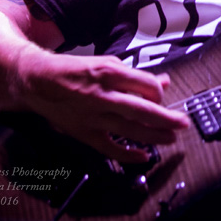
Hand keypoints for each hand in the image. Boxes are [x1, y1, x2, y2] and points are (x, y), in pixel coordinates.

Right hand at [13, 48, 190, 162]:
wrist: (37, 81)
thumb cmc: (74, 70)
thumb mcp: (107, 63)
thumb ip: (135, 75)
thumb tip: (163, 82)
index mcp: (109, 72)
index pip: (145, 84)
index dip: (159, 91)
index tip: (163, 94)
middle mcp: (102, 95)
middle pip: (141, 109)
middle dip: (166, 118)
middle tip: (183, 123)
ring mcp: (92, 115)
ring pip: (129, 129)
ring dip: (154, 136)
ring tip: (171, 138)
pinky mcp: (84, 132)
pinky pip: (109, 147)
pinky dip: (127, 154)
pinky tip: (143, 156)